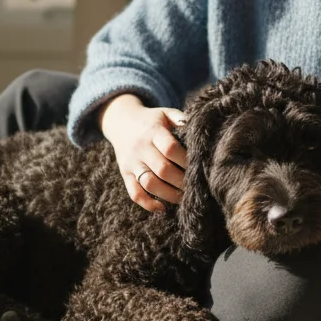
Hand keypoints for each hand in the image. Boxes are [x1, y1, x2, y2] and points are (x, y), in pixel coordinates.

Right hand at [99, 93, 187, 212]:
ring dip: (169, 194)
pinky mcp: (125, 174)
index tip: (199, 167)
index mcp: (153, 131)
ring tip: (183, 198)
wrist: (121, 122)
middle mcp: (141, 148)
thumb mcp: (165, 113)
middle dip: (182, 181)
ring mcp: (131, 163)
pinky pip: (134, 193)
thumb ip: (181, 118)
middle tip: (196, 186)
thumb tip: (200, 129)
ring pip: (149, 183)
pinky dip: (148, 204)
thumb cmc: (152, 120)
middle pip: (163, 169)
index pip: (170, 148)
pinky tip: (163, 208)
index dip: (186, 160)